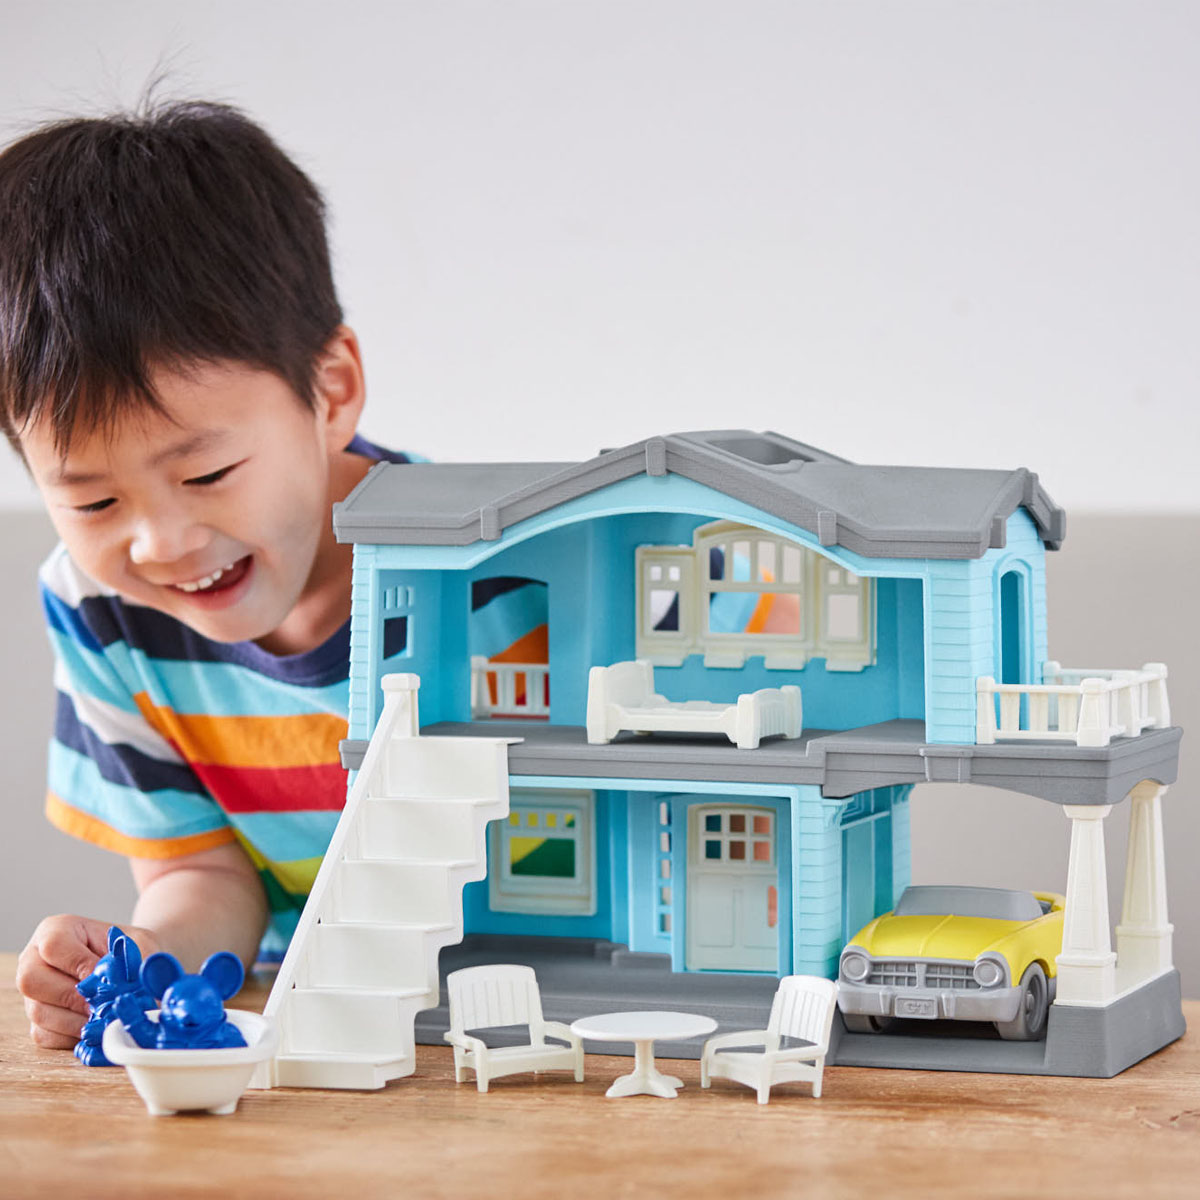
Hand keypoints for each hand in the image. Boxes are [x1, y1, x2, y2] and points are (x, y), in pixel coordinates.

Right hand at [16, 915, 158, 1048]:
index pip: (54, 946)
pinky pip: (46, 1035)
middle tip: (102, 1005)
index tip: (104, 977)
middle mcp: (34, 960)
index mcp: (55, 930)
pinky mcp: (37, 1020)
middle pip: (32, 982)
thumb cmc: (130, 950)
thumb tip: (133, 990)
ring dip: (76, 1021)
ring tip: (105, 1017)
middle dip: (72, 997)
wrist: (129, 965)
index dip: (80, 965)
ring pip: (39, 1012)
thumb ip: (136, 960)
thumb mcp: (139, 944)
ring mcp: (32, 992)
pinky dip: (73, 1036)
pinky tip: (96, 1027)